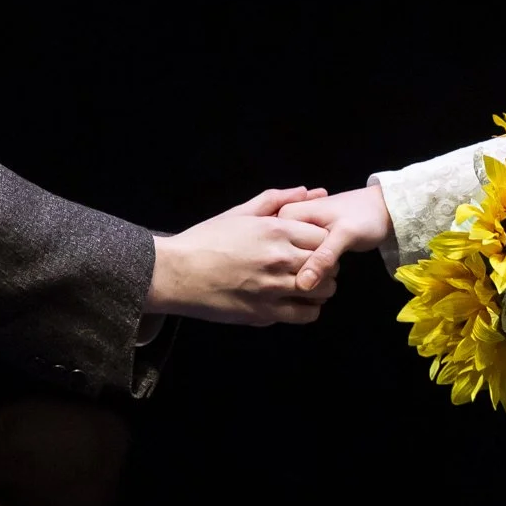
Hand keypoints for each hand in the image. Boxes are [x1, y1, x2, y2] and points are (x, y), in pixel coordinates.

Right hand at [148, 187, 337, 325]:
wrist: (176, 273)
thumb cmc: (205, 240)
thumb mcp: (239, 213)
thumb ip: (276, 200)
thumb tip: (308, 191)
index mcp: (275, 230)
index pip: (324, 237)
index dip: (323, 242)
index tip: (314, 245)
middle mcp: (279, 259)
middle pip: (328, 264)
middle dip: (327, 264)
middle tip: (315, 265)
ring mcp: (274, 288)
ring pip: (322, 291)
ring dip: (321, 288)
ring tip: (309, 284)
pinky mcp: (265, 313)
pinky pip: (305, 314)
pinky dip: (309, 309)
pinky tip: (298, 302)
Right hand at [282, 184, 393, 292]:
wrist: (382, 210)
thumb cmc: (364, 216)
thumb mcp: (344, 235)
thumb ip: (323, 257)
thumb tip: (302, 285)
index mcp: (287, 215)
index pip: (276, 247)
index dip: (289, 266)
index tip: (312, 271)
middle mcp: (285, 225)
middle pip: (282, 259)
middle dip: (301, 273)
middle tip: (328, 269)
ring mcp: (295, 237)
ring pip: (291, 265)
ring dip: (307, 278)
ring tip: (327, 276)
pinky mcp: (306, 247)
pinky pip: (300, 265)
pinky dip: (310, 276)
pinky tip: (320, 282)